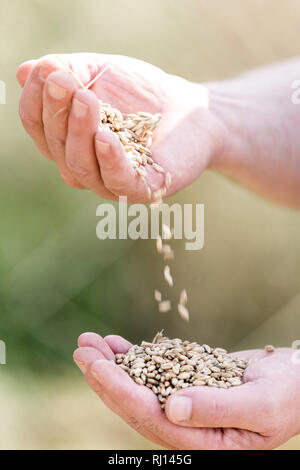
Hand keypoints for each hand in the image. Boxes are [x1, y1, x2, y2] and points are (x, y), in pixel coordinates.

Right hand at [17, 53, 225, 201]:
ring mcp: (110, 181)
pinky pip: (118, 180)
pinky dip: (109, 160)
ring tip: (86, 99)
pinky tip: (106, 137)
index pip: (39, 125)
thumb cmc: (141, 92)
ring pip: (81, 165)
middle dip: (57, 112)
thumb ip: (67, 71)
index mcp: (67, 140)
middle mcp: (83, 164)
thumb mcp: (101, 72)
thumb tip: (27, 71)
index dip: (36, 100)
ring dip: (79, 132)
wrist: (191, 109)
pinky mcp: (142, 188)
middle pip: (56, 146)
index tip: (46, 71)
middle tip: (64, 81)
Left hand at [73, 333, 299, 448]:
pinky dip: (133, 356)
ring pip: (138, 385)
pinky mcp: (185, 383)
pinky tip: (114, 342)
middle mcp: (186, 426)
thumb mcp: (260, 406)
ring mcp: (184, 404)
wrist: (296, 383)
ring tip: (88, 342)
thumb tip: (172, 408)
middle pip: (135, 402)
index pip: (151, 418)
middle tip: (81, 350)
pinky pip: (153, 370)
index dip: (120, 392)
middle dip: (105, 376)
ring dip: (112, 364)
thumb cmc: (286, 397)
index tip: (96, 367)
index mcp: (202, 442)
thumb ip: (218, 409)